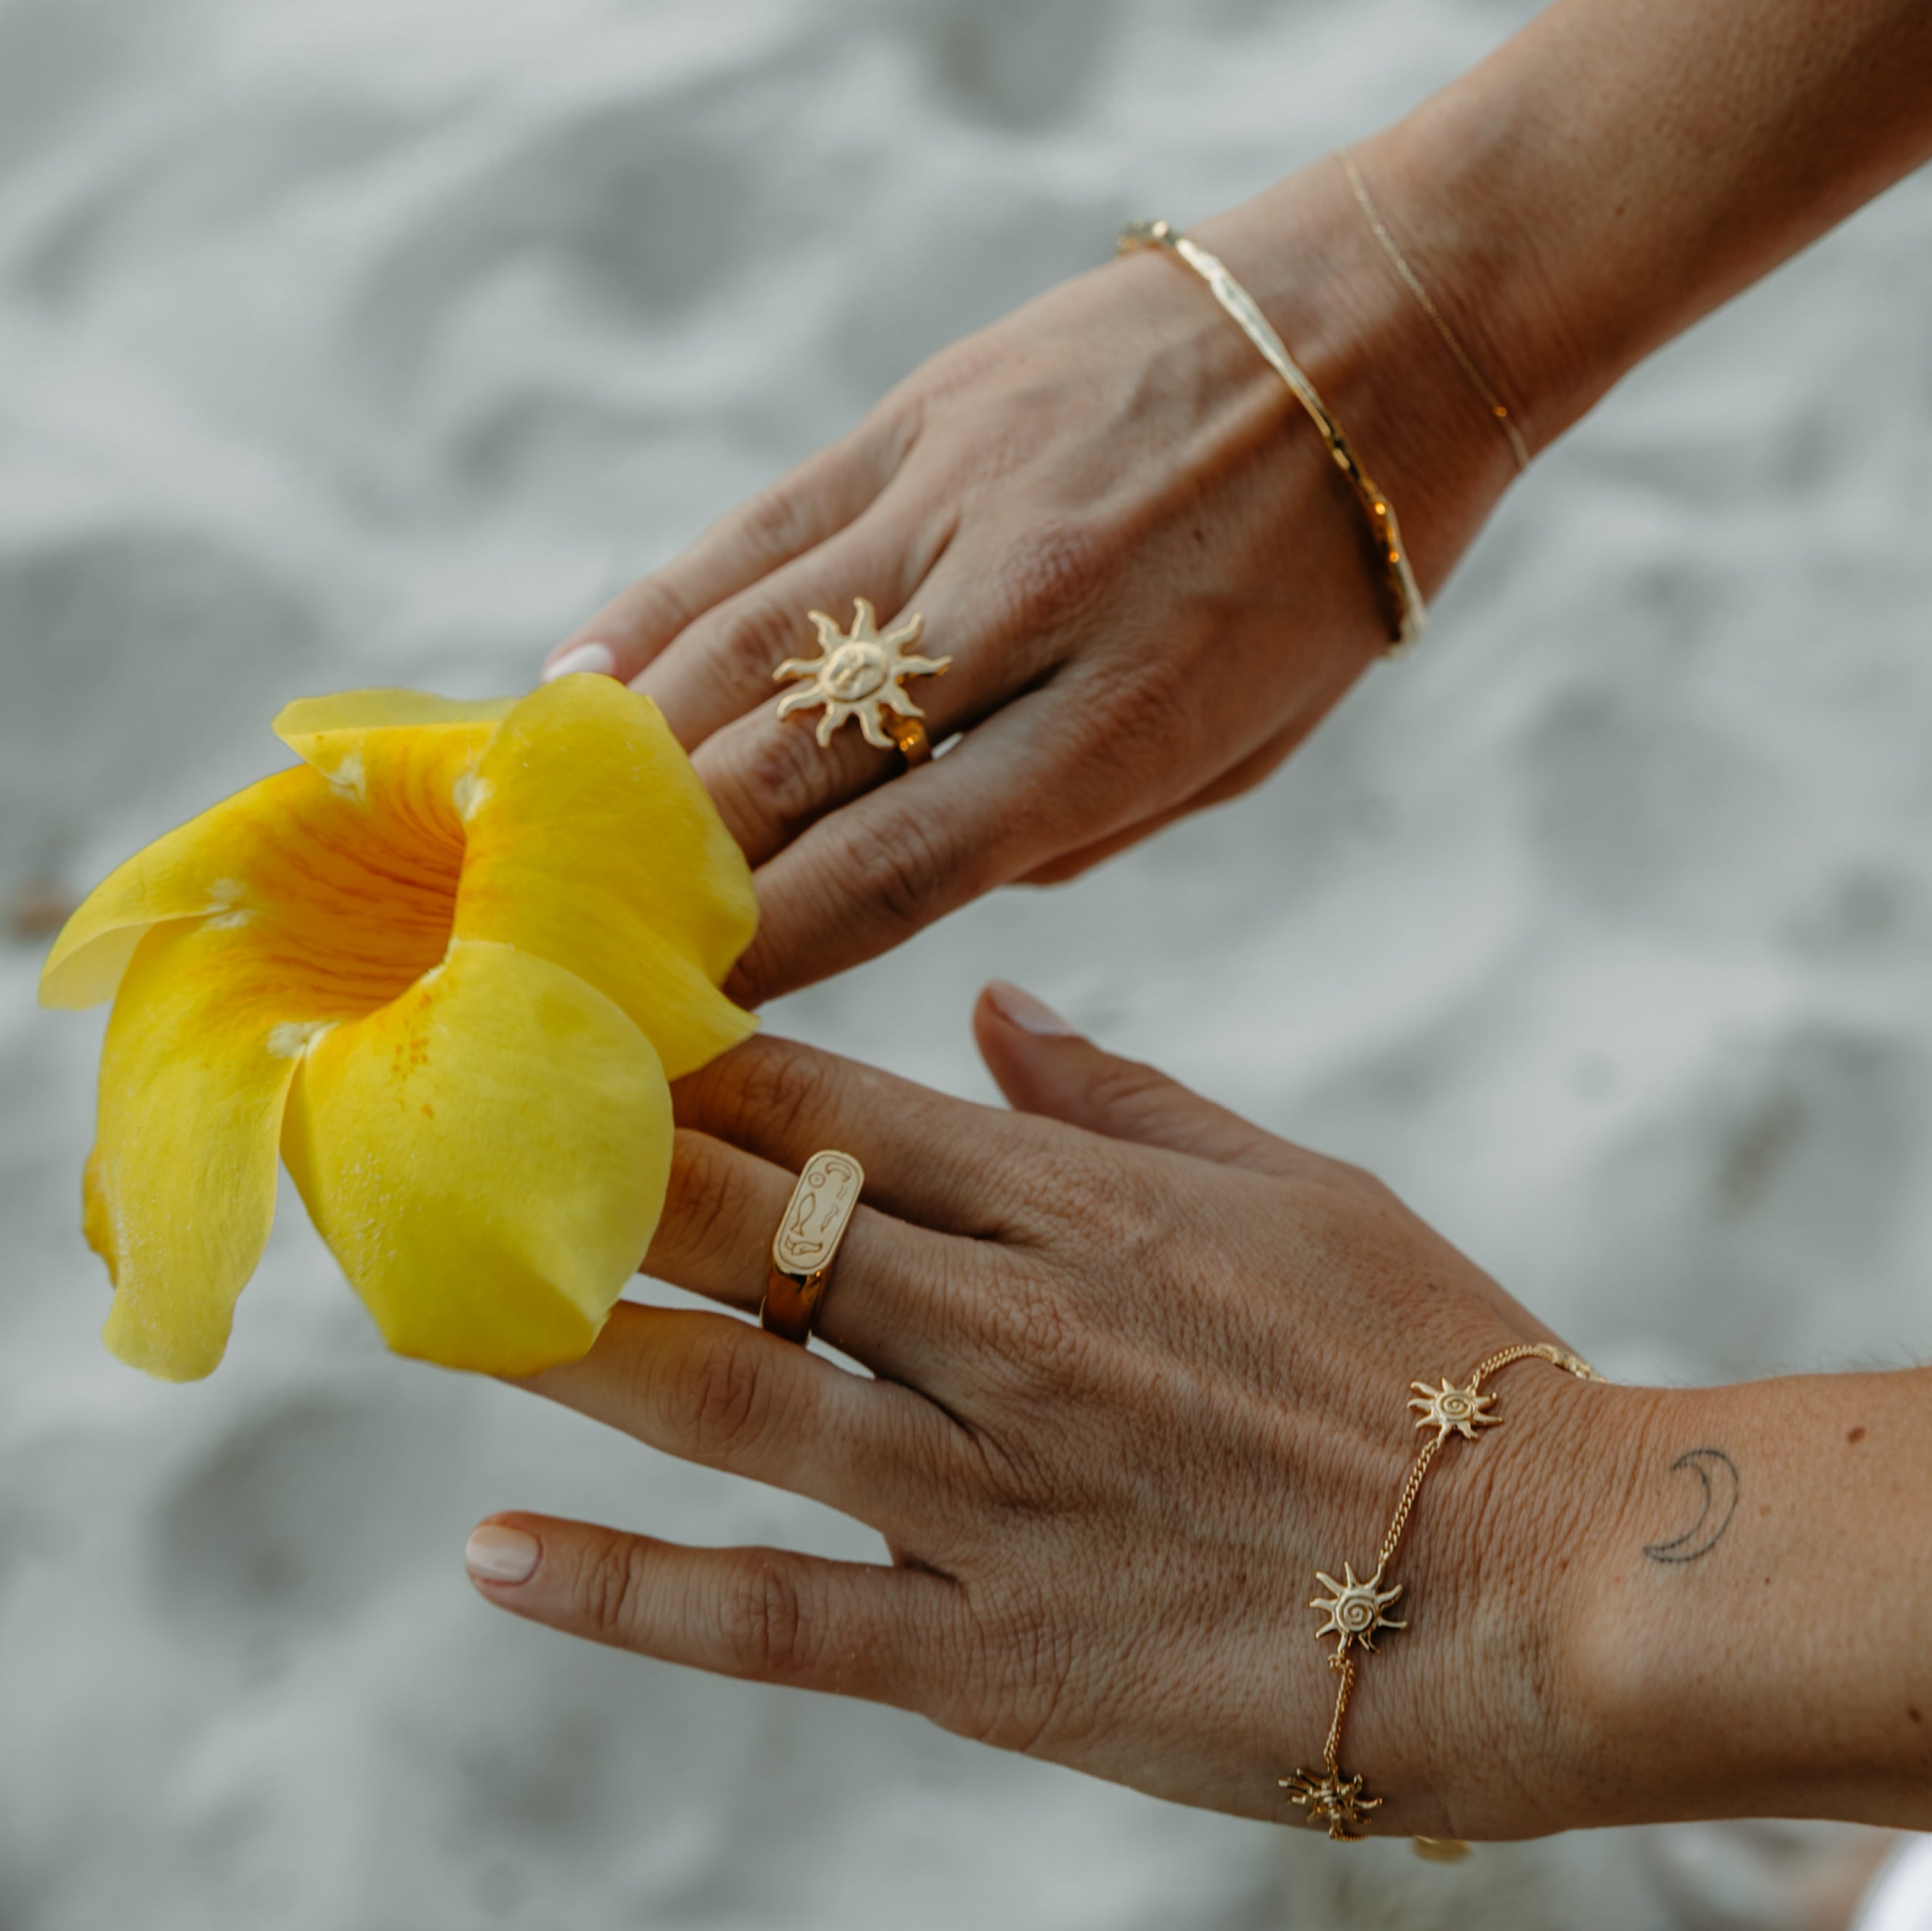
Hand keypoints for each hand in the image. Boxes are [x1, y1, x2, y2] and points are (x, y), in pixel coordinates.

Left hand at [465, 985, 1647, 1838]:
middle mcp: (1009, 1331)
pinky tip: (499, 1551)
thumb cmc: (1433, 1361)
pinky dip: (630, 1588)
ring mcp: (990, 1494)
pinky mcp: (995, 1652)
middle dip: (593, 1167)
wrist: (1551, 1580)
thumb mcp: (1295, 1185)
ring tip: (431, 1296)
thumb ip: (1124, 1096)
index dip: (687, 1060)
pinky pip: (776, 1620)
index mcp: (1081, 1206)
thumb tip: (994, 1003)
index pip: (831, 1102)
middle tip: (457, 1124)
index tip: (578, 1023)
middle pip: (751, 1223)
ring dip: (568, 1339)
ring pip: (731, 1393)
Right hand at [541, 159, 1516, 1006]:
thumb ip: (1069, 827)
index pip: (895, 876)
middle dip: (669, 873)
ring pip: (741, 651)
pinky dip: (655, 607)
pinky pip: (754, 528)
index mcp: (1120, 729)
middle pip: (787, 773)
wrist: (1381, 327)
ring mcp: (955, 501)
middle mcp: (1017, 618)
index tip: (684, 1009)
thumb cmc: (1319, 578)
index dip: (773, 953)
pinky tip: (576, 676)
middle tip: (582, 934)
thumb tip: (901, 876)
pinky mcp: (919, 411)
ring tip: (554, 826)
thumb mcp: (1234, 751)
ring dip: (632, 753)